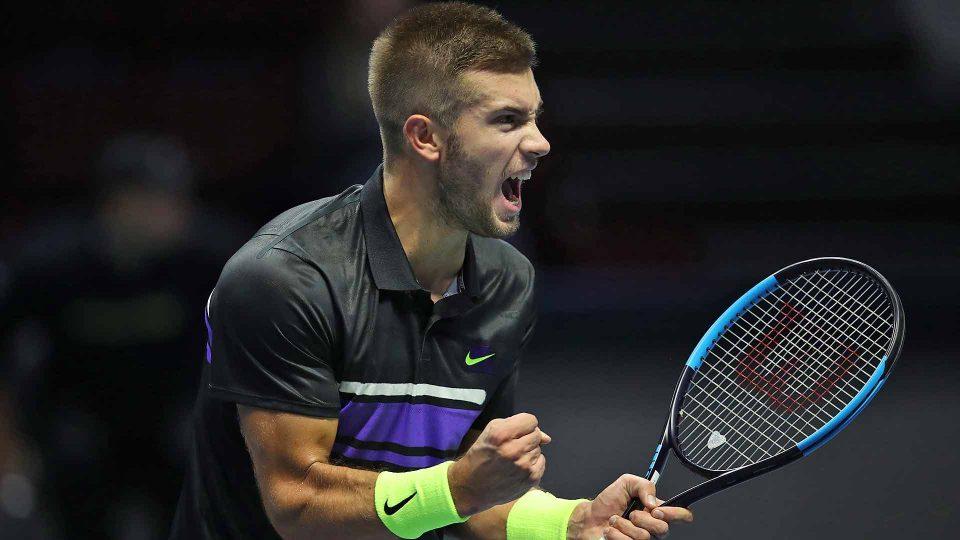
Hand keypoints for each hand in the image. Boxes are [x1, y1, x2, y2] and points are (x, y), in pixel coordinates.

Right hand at [448, 413, 550, 515]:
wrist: (472, 487)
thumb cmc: (481, 455)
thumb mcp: (491, 432)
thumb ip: (518, 427)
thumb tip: (547, 438)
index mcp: (501, 434)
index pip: (531, 420)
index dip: (524, 425)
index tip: (515, 432)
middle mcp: (514, 450)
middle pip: (537, 434)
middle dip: (527, 438)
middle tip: (512, 447)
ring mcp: (524, 466)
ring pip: (539, 449)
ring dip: (529, 451)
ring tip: (513, 459)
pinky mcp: (531, 479)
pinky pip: (541, 462)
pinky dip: (532, 463)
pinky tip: (518, 468)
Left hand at [567, 474, 692, 538]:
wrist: (589, 518)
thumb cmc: (608, 502)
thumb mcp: (626, 483)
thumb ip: (643, 485)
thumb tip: (653, 501)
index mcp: (657, 511)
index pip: (682, 515)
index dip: (677, 513)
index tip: (657, 509)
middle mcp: (653, 528)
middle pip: (663, 529)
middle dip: (643, 518)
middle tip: (631, 513)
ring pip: (644, 537)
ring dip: (624, 525)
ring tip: (616, 520)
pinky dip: (616, 534)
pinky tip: (611, 531)